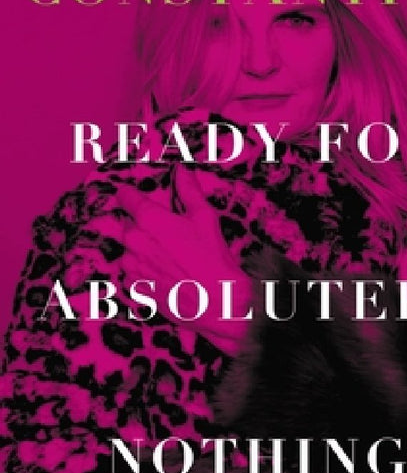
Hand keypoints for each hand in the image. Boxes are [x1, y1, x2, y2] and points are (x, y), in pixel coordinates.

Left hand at [115, 166, 251, 354]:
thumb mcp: (205, 217)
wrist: (216, 302)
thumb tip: (182, 170)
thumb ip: (189, 190)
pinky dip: (143, 267)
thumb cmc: (212, 258)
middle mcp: (135, 241)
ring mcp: (132, 266)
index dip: (130, 194)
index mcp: (149, 220)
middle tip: (161, 227)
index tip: (133, 194)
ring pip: (128, 248)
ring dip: (140, 246)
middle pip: (125, 223)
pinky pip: (132, 271)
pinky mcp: (136, 287)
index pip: (126, 197)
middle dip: (138, 222)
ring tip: (167, 252)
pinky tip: (166, 270)